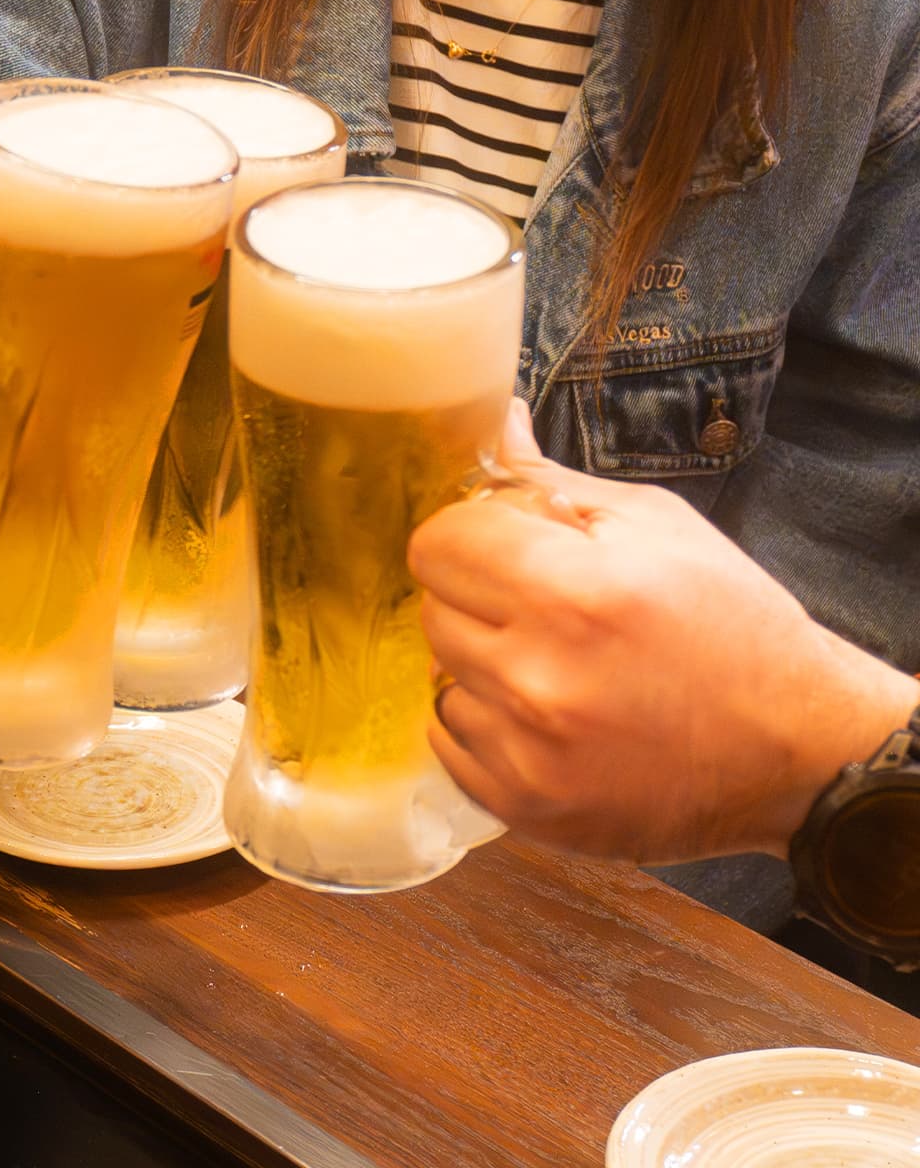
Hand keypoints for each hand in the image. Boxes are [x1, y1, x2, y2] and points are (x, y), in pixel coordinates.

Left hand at [407, 399, 916, 864]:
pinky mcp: (523, 803)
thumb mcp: (656, 526)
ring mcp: (525, 749)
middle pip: (432, 607)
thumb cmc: (730, 625)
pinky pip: (449, 740)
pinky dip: (484, 723)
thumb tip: (495, 425)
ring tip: (550, 665)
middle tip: (537, 607)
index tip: (498, 546)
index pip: (437, 543)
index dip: (467, 535)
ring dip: (480, 663)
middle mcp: (535, 673)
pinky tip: (543, 716)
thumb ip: (552, 481)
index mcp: (569, 590)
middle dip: (476, 596)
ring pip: (439, 674)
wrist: (794, 750)